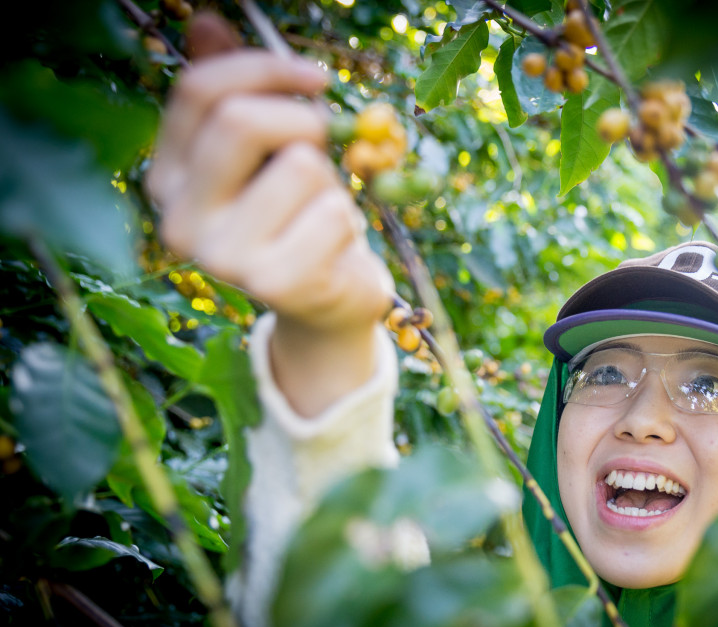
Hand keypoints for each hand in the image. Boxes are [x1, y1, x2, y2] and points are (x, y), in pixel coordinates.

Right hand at [147, 30, 394, 414]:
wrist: (326, 305)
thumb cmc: (298, 218)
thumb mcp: (268, 154)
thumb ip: (238, 94)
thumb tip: (206, 20)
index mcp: (168, 179)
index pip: (199, 92)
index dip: (265, 67)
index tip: (317, 79)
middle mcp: (179, 221)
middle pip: (243, 121)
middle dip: (305, 121)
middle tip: (326, 147)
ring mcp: (223, 258)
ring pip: (301, 166)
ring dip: (330, 182)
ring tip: (320, 213)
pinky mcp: (273, 284)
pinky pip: (333, 213)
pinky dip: (347, 221)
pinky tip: (333, 248)